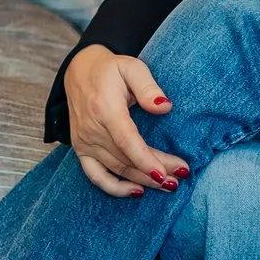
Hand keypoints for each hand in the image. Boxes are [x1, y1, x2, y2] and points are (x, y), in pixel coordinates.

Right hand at [62, 46, 188, 196]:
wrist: (79, 71)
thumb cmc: (110, 69)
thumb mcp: (132, 67)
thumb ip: (148, 87)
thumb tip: (165, 107)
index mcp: (105, 109)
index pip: (126, 141)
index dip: (146, 160)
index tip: (167, 173)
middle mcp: (91, 129)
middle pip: (126, 159)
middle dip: (155, 172)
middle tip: (180, 176)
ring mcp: (84, 141)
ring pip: (116, 169)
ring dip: (143, 181)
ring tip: (168, 185)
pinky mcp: (80, 149)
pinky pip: (95, 175)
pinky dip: (114, 188)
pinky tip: (136, 192)